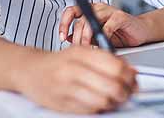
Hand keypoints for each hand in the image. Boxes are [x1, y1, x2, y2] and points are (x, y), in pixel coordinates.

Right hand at [12, 46, 137, 113]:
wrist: (29, 70)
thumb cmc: (59, 62)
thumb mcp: (82, 52)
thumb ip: (106, 60)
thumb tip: (132, 72)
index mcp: (81, 53)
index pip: (115, 66)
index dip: (130, 76)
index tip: (133, 80)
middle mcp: (73, 69)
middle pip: (112, 85)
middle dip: (125, 92)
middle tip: (127, 93)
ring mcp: (66, 87)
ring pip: (103, 100)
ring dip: (114, 102)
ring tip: (114, 99)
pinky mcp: (61, 104)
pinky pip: (89, 110)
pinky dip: (100, 108)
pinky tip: (100, 103)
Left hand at [59, 3, 151, 47]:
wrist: (140, 32)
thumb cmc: (119, 34)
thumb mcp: (96, 37)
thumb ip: (82, 36)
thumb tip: (66, 38)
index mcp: (90, 10)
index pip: (71, 11)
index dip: (63, 23)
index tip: (61, 37)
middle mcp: (98, 8)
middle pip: (80, 19)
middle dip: (76, 37)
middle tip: (78, 50)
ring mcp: (109, 11)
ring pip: (91, 21)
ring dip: (87, 37)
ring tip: (88, 49)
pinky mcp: (120, 16)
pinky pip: (108, 26)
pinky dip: (104, 37)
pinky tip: (103, 46)